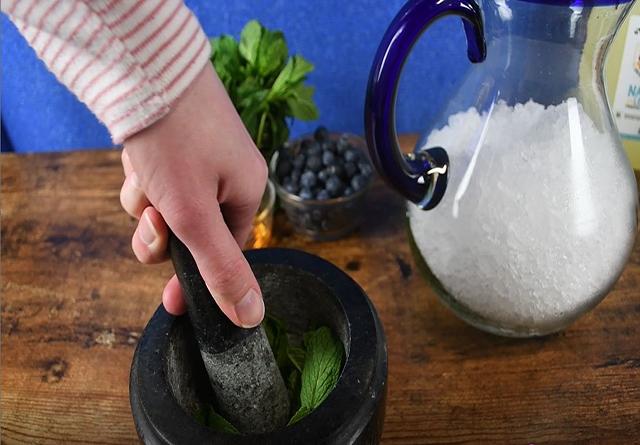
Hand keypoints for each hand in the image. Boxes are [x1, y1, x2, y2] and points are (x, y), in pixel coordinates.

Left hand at [119, 64, 267, 327]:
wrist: (146, 70)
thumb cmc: (177, 142)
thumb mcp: (196, 216)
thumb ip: (222, 270)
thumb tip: (253, 318)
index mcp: (249, 192)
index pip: (226, 252)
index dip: (196, 276)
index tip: (172, 302)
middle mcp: (229, 176)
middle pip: (192, 232)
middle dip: (164, 234)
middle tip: (154, 222)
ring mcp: (202, 159)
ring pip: (169, 208)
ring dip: (149, 204)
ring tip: (144, 179)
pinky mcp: (176, 145)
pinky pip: (158, 181)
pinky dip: (143, 180)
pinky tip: (138, 161)